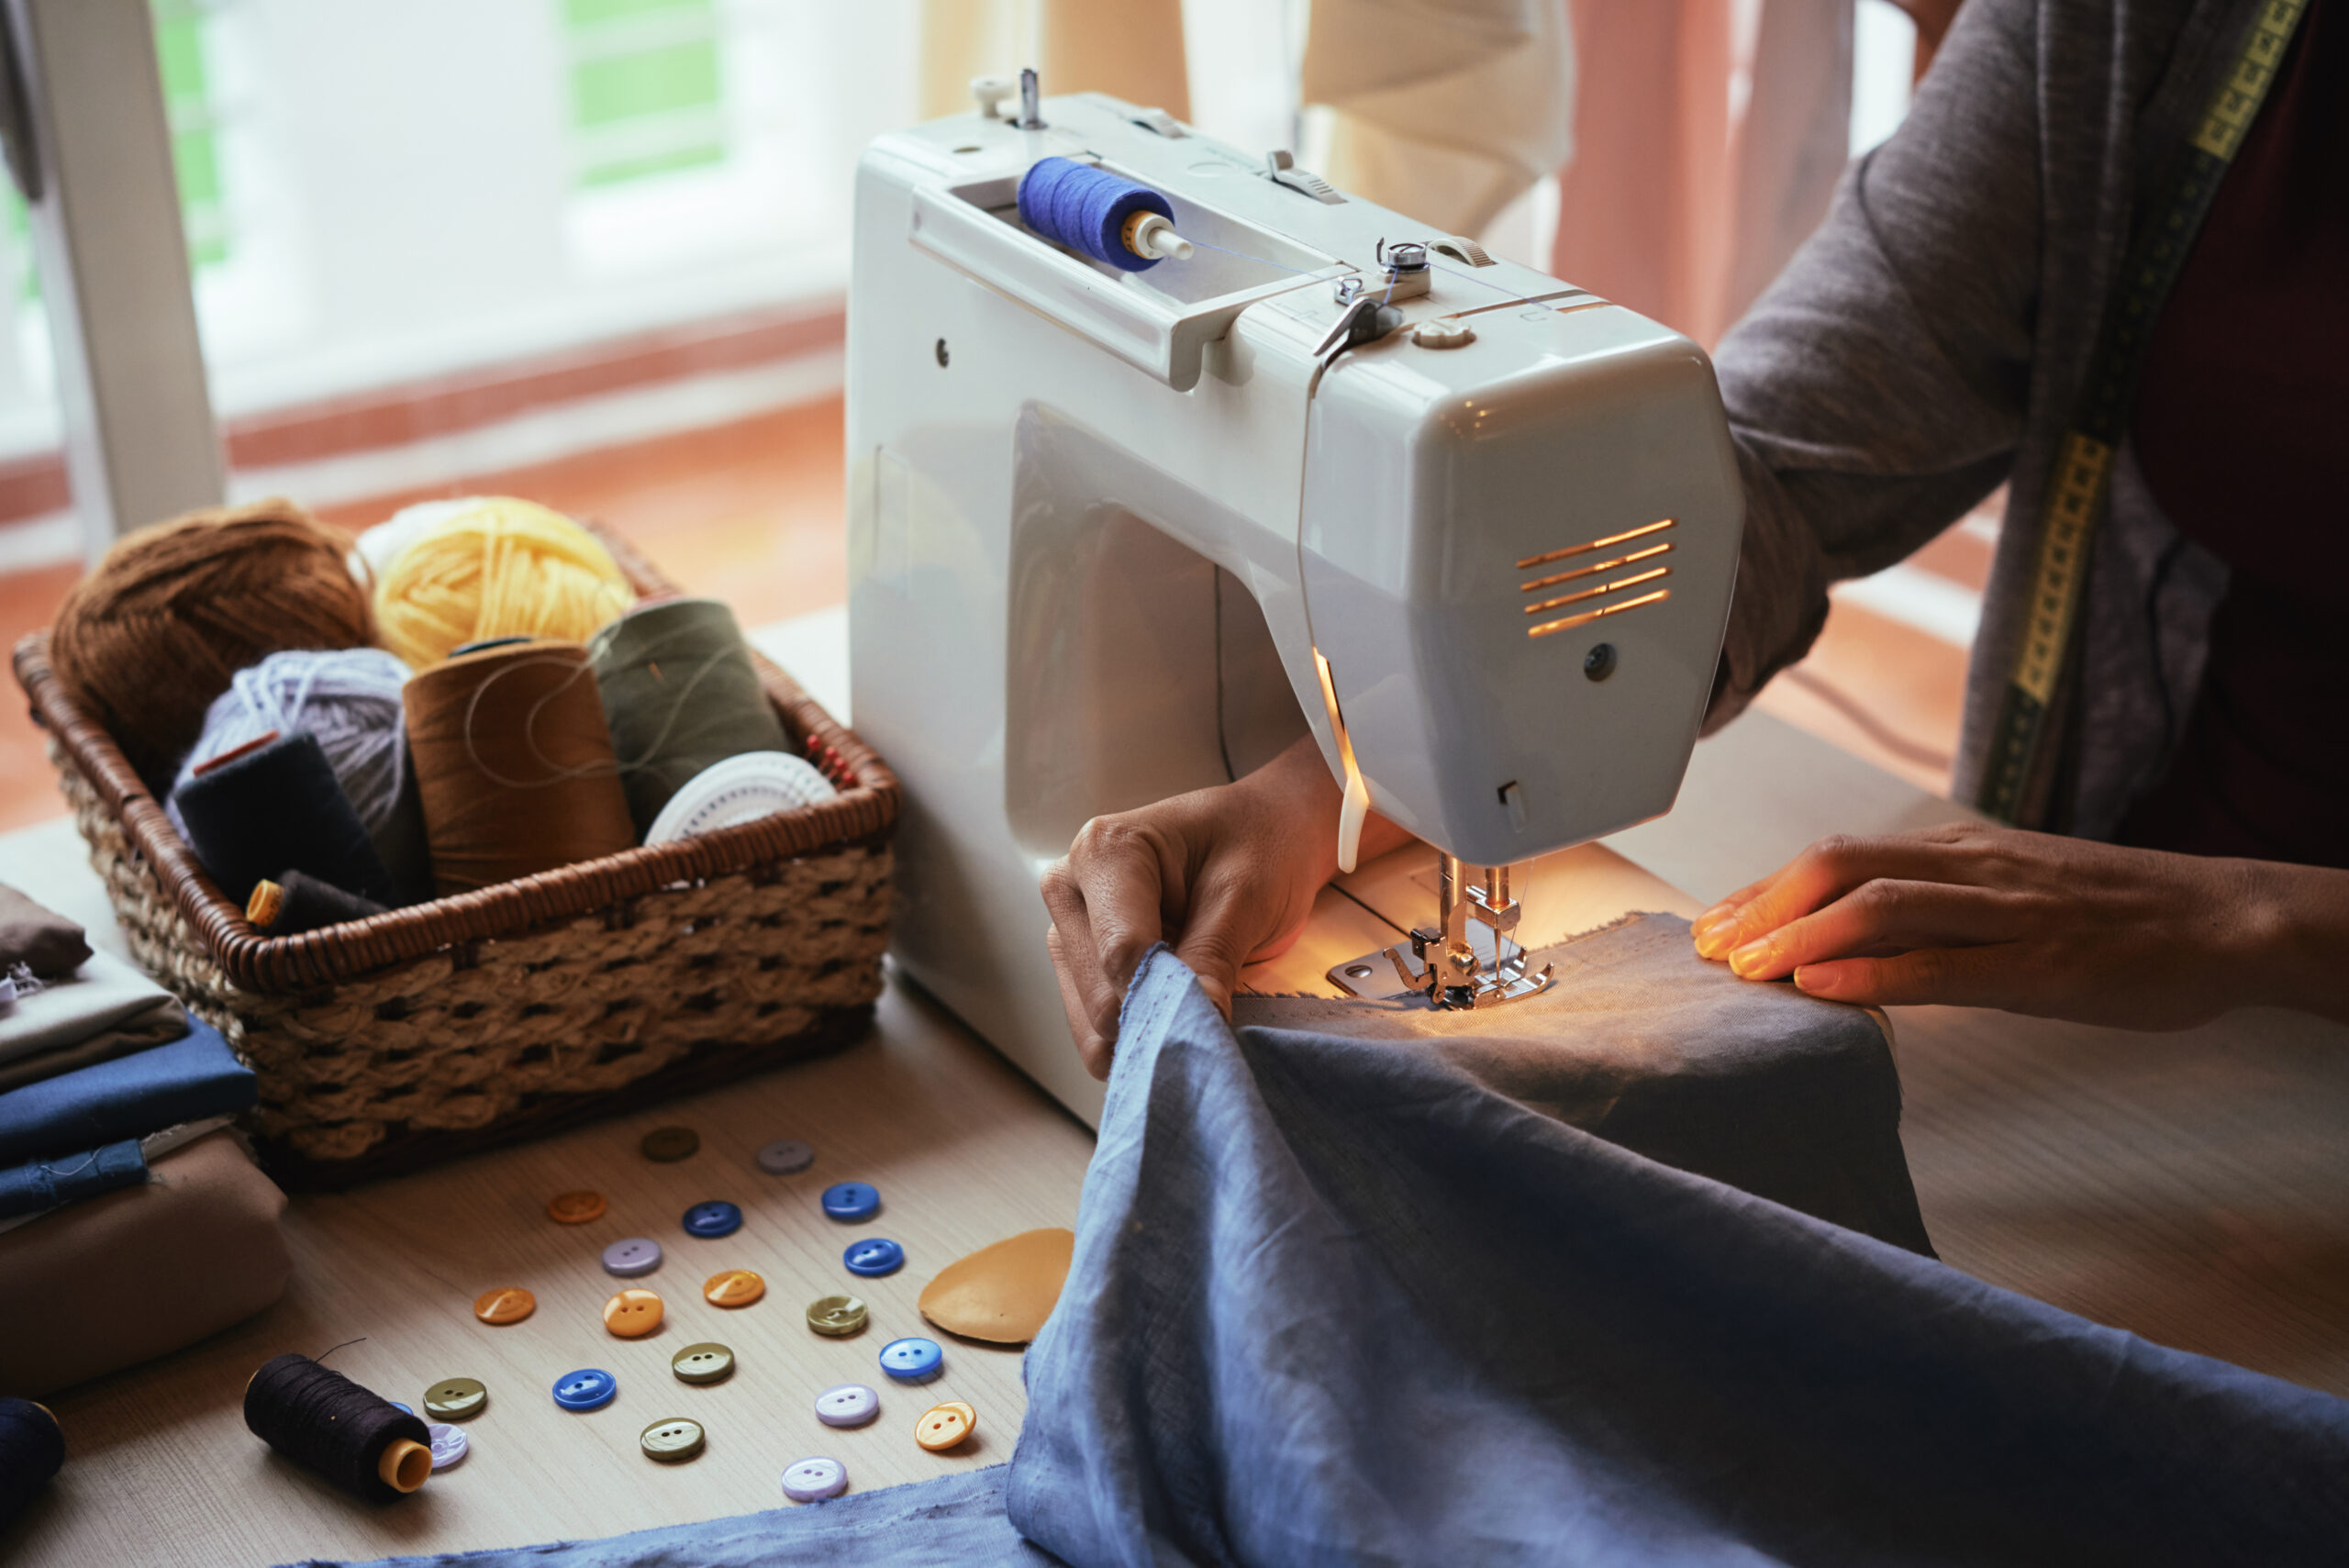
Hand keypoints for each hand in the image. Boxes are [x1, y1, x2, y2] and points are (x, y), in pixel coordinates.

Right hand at [1039, 736, 1406, 1078]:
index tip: (1215, 1022)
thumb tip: (1191, 1025)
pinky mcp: (1080, 967)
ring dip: (1152, 1032)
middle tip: (1219, 1007)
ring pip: (1093, 1027)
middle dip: (1162, 1019)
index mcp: (1105, 852)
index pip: (1121, 953)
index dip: (1169, 1000)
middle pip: (1101, 998)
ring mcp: (1069, 932)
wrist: (1264, 830)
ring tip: (1201, 998)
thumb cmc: (1258, 844)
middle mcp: (1070, 890)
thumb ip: (1214, 955)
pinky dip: (1144, 1037)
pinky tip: (1179, 1009)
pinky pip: (1096, 1033)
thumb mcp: (1249, 894)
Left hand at [1689, 820, 2348, 1029]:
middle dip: (1763, 906)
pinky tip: (1824, 989)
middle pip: (1841, 865)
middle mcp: (1973, 870)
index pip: (1838, 857)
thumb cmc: (2117, 916)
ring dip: (1801, 938)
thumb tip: (1852, 941)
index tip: (1713, 922)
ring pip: (1882, 906)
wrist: (2227, 919)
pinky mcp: (2045, 964)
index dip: (1765, 889)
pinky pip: (1946, 965)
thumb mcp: (2012, 896)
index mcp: (1961, 853)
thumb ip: (1936, 911)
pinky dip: (1876, 975)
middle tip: (1708, 949)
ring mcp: (2008, 914)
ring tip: (1745, 970)